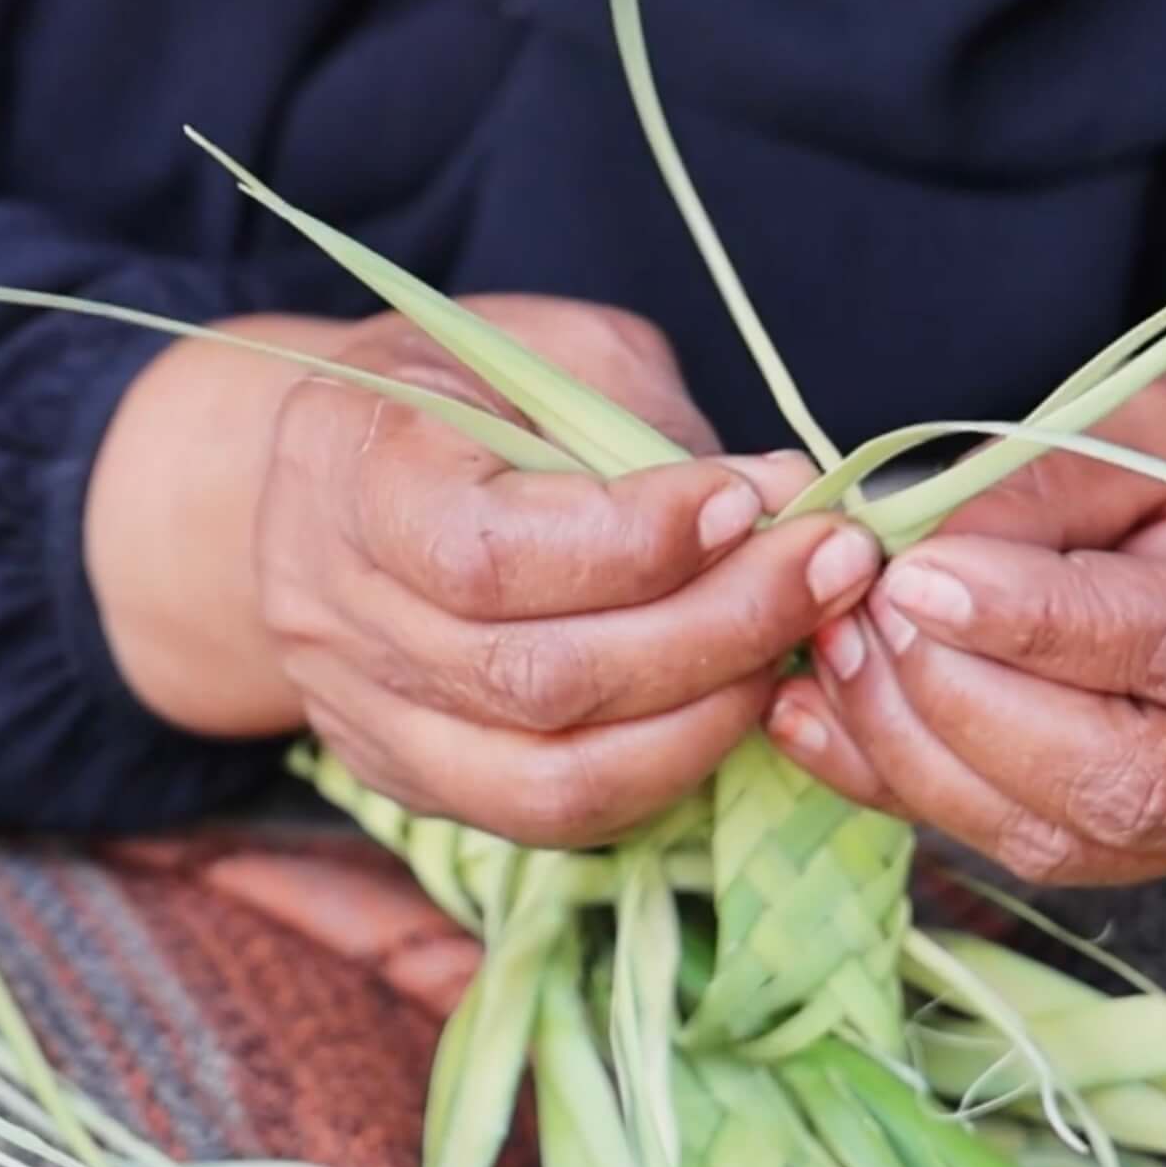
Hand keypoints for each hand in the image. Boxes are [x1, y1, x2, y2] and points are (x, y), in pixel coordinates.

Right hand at [87, 296, 879, 844]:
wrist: (331, 475)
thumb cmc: (458, 390)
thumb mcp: (545, 351)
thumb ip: (652, 427)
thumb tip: (791, 500)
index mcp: (352, 474)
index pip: (488, 555)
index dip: (636, 543)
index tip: (750, 497)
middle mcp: (338, 617)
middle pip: (538, 676)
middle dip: (716, 628)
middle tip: (834, 566)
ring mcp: (368, 719)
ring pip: (552, 774)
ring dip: (707, 713)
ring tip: (804, 637)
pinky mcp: (415, 781)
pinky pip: (552, 815)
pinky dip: (664, 768)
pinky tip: (737, 698)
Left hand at [768, 357, 1165, 884]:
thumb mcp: (1161, 416)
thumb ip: (1045, 482)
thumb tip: (910, 550)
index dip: (1038, 623)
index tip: (916, 578)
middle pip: (1131, 779)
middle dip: (967, 706)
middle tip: (863, 620)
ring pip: (1073, 842)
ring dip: (926, 758)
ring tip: (838, 659)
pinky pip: (1035, 853)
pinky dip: (920, 792)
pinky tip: (836, 725)